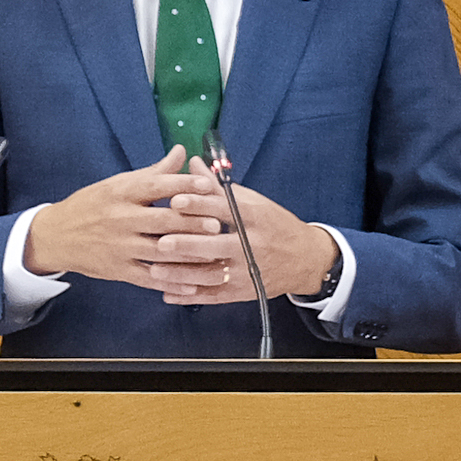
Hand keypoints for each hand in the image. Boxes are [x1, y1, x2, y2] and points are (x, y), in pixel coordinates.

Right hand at [23, 147, 220, 286]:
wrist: (56, 235)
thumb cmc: (93, 205)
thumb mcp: (119, 184)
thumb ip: (154, 172)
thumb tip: (182, 151)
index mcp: (122, 193)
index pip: (156, 186)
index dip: (183, 184)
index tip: (208, 183)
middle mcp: (121, 219)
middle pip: (161, 221)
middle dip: (191, 223)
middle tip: (218, 223)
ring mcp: (120, 247)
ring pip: (159, 252)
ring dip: (188, 254)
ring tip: (214, 254)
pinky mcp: (119, 270)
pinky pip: (149, 278)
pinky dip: (171, 282)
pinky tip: (193, 284)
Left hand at [151, 176, 339, 306]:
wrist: (304, 258)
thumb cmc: (273, 224)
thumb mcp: (252, 201)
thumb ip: (218, 188)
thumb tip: (192, 163)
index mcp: (255, 218)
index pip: (224, 210)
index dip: (199, 205)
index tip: (175, 201)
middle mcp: (252, 246)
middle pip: (217, 246)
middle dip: (187, 245)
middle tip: (160, 242)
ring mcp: (247, 272)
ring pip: (212, 276)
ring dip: (182, 275)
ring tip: (156, 270)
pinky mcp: (243, 292)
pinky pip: (214, 296)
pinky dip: (190, 297)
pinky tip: (168, 294)